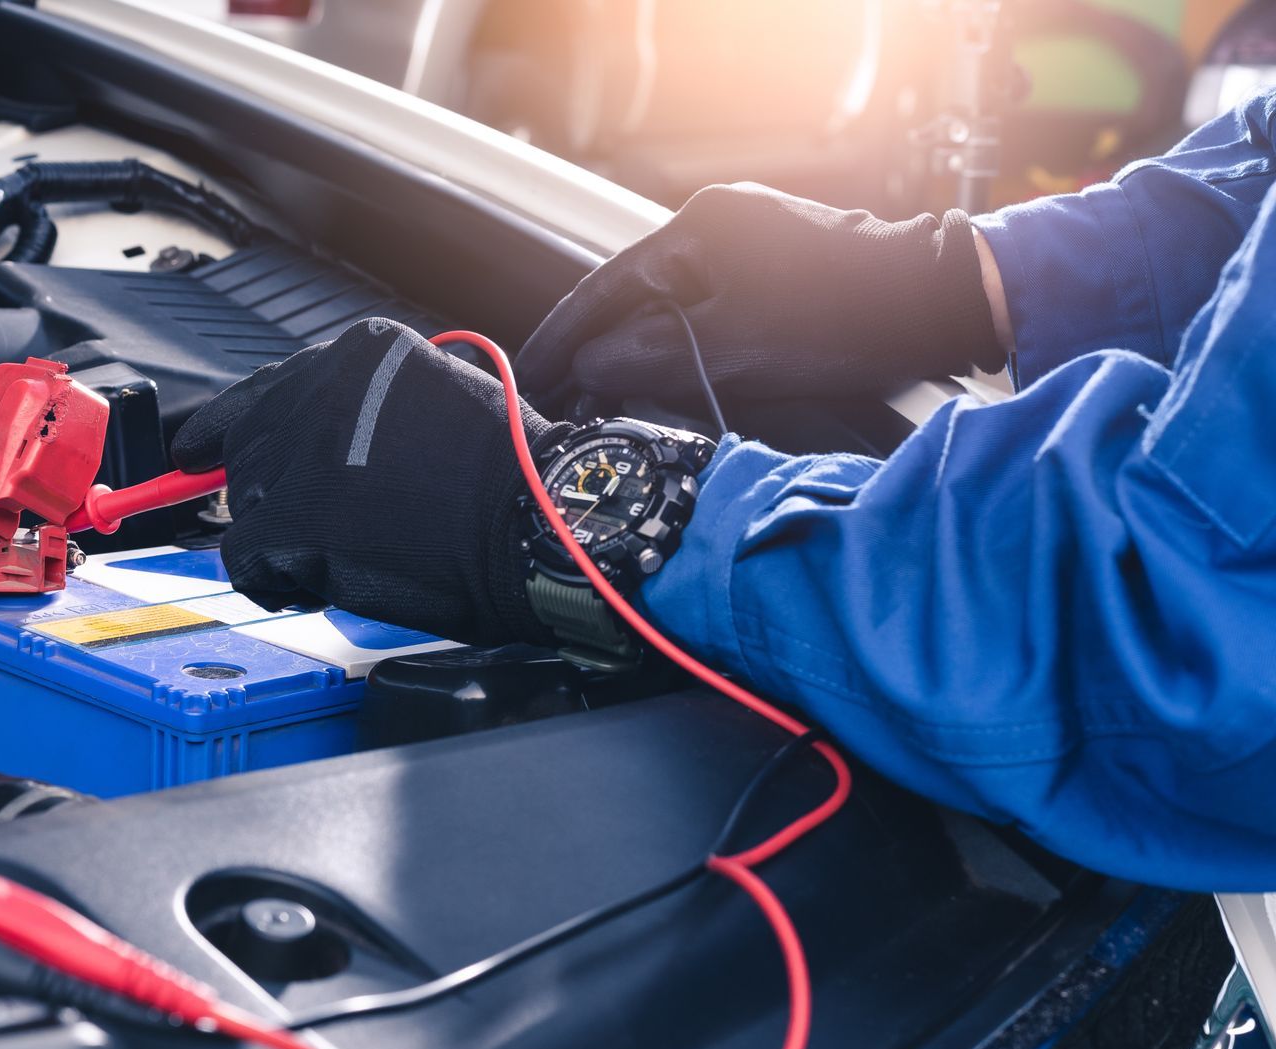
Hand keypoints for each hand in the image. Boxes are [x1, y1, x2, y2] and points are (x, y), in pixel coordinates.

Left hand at [170, 319, 560, 645]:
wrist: (535, 525)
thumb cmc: (507, 482)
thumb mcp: (435, 404)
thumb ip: (365, 413)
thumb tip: (303, 446)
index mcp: (362, 356)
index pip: (267, 388)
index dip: (229, 426)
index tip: (196, 451)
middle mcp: (323, 391)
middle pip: (249, 448)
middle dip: (270, 495)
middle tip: (307, 533)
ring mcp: (305, 452)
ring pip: (246, 504)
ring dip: (282, 539)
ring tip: (346, 556)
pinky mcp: (295, 517)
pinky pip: (244, 557)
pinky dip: (272, 581)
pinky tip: (316, 585)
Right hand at [516, 183, 1005, 404]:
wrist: (939, 308)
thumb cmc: (843, 321)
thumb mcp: (726, 351)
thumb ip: (643, 359)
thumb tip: (589, 370)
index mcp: (699, 227)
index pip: (604, 288)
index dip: (562, 340)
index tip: (529, 376)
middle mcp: (722, 225)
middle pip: (636, 297)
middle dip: (597, 352)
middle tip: (559, 399)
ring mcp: (753, 247)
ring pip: (673, 309)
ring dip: (641, 356)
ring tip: (605, 402)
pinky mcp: (780, 276)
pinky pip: (711, 314)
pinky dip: (683, 350)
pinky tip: (668, 386)